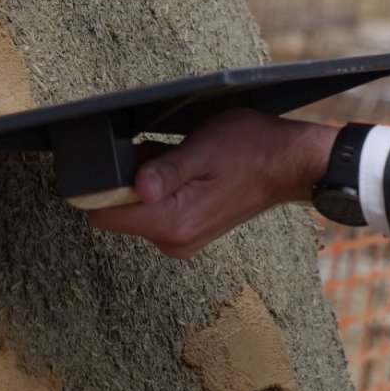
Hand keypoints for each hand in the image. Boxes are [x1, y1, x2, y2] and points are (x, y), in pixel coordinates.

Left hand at [86, 109, 334, 258]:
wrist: (288, 163)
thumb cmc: (250, 149)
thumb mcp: (202, 150)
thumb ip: (163, 170)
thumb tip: (134, 188)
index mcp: (172, 224)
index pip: (103, 214)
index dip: (101, 186)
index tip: (119, 163)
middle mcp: (172, 241)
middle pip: (119, 210)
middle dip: (129, 180)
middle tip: (163, 155)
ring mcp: (180, 238)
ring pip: (137, 207)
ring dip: (146, 181)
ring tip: (181, 160)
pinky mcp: (187, 230)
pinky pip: (156, 207)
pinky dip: (161, 187)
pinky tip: (186, 169)